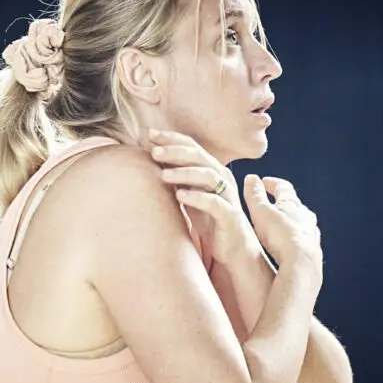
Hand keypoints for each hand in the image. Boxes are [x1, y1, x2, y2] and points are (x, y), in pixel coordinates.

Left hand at [148, 129, 258, 264]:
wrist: (232, 248)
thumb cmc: (208, 219)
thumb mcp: (190, 194)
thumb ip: (177, 177)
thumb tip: (152, 160)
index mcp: (211, 169)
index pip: (192, 146)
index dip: (172, 139)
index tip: (150, 135)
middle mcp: (221, 178)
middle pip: (199, 156)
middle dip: (175, 151)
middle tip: (154, 152)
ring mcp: (227, 195)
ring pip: (208, 176)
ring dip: (184, 173)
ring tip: (163, 175)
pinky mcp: (229, 216)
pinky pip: (214, 203)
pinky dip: (197, 197)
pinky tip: (180, 196)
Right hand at [241, 175, 322, 276]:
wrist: (301, 263)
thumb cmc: (281, 236)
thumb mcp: (261, 212)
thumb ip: (255, 195)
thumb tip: (251, 178)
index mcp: (292, 204)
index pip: (283, 187)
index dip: (272, 183)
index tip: (263, 182)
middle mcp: (305, 216)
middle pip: (294, 204)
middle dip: (282, 203)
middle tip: (271, 203)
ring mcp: (311, 234)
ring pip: (301, 223)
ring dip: (290, 221)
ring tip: (280, 226)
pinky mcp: (312, 251)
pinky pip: (303, 240)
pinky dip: (295, 239)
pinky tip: (290, 246)